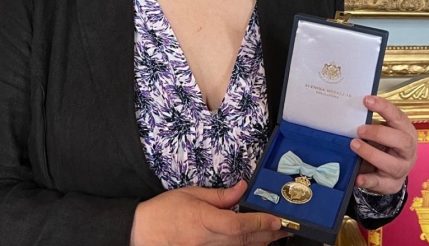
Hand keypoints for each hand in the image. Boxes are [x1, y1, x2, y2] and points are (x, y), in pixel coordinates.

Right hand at [130, 180, 290, 245]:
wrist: (143, 232)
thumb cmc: (165, 210)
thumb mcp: (192, 194)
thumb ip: (220, 195)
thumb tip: (242, 188)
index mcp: (203, 220)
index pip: (238, 225)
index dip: (260, 224)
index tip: (277, 219)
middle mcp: (207, 240)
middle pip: (244, 241)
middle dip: (268, 235)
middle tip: (286, 228)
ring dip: (260, 243)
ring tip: (276, 235)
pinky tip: (254, 243)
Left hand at [351, 95, 416, 194]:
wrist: (391, 170)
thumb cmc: (384, 144)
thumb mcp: (381, 131)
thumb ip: (370, 123)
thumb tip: (347, 113)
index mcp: (406, 131)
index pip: (398, 117)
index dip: (383, 108)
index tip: (366, 100)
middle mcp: (408, 150)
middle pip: (402, 141)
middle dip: (379, 134)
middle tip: (359, 129)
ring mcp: (402, 169)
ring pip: (393, 164)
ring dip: (371, 154)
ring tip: (354, 145)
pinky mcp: (392, 184)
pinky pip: (382, 184)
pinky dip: (369, 181)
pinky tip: (358, 178)